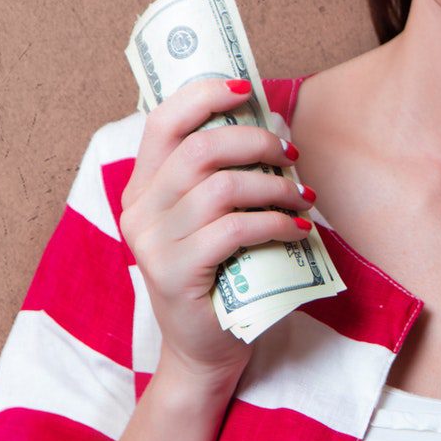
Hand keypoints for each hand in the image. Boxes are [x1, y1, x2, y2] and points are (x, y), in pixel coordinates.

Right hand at [118, 75, 314, 389]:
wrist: (201, 350)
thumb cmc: (215, 277)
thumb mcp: (206, 221)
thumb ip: (218, 178)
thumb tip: (271, 127)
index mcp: (141, 188)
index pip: (162, 122)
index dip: (204, 96)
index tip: (245, 91)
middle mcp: (139, 211)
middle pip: (198, 149)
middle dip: (254, 142)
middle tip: (289, 155)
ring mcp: (153, 244)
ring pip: (221, 188)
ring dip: (273, 187)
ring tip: (301, 199)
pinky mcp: (176, 274)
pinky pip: (234, 231)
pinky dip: (275, 224)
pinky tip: (299, 231)